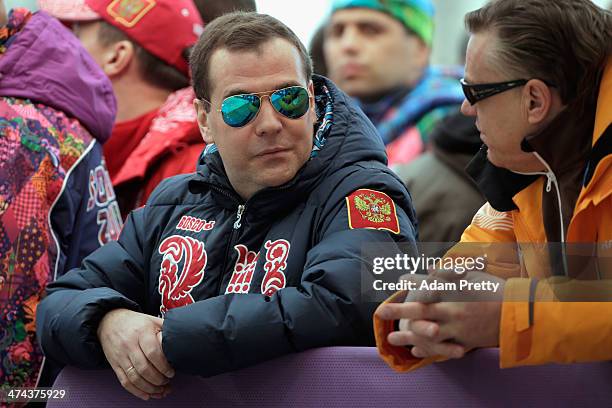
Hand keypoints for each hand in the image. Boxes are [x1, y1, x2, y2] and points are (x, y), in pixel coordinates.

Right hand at [97, 308, 174, 399]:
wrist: (109, 321)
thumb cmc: (134, 322)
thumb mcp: (151, 320)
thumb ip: (165, 329)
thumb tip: (181, 338)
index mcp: (142, 332)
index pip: (153, 352)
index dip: (164, 366)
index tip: (171, 372)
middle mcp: (130, 344)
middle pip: (144, 368)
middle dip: (158, 379)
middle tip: (167, 382)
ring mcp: (121, 355)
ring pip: (134, 377)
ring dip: (149, 388)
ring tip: (160, 390)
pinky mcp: (114, 364)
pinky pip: (125, 381)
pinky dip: (136, 391)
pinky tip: (146, 394)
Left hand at [375, 270, 504, 359]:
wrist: (520, 313)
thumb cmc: (495, 290)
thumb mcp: (472, 276)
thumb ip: (448, 273)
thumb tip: (428, 268)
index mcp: (455, 291)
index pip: (426, 285)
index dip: (410, 282)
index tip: (398, 280)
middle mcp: (453, 309)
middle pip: (420, 310)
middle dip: (398, 311)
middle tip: (380, 312)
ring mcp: (458, 328)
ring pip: (427, 333)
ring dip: (407, 336)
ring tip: (391, 338)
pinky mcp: (465, 341)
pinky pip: (442, 348)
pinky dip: (427, 350)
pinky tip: (414, 351)